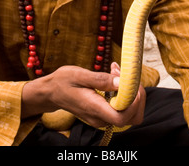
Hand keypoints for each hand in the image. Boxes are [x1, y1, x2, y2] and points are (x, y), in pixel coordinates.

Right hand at [21, 63, 145, 128]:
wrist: (51, 92)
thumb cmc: (63, 81)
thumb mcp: (79, 74)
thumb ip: (100, 80)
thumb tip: (121, 82)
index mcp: (94, 108)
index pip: (122, 117)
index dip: (133, 103)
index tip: (131, 83)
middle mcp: (100, 117)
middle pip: (131, 117)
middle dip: (136, 95)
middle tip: (125, 74)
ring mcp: (103, 117)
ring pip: (129, 112)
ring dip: (131, 91)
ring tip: (117, 71)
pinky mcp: (104, 112)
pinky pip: (121, 107)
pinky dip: (124, 92)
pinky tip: (114, 75)